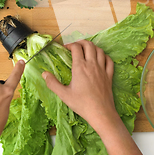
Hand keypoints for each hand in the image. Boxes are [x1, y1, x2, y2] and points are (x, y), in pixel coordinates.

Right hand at [42, 40, 144, 154]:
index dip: (70, 45)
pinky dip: (104, 56)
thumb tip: (44, 73)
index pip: (76, 48)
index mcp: (80, 67)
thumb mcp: (64, 94)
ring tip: (87, 50)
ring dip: (93, 47)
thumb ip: (52, 83)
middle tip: (75, 46)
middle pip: (89, 45)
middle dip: (81, 42)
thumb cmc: (81, 104)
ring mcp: (102, 69)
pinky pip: (109, 60)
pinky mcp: (109, 75)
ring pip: (100, 50)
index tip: (65, 49)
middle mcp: (92, 64)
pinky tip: (101, 59)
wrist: (100, 112)